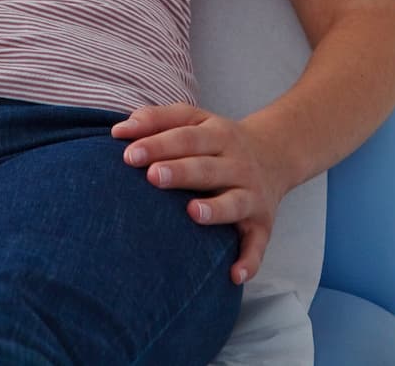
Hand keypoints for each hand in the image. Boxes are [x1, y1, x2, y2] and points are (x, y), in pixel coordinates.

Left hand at [113, 103, 294, 285]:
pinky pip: (257, 245)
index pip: (187, 138)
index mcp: (218, 135)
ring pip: (234, 203)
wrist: (275, 155)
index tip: (129, 154)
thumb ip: (157, 119)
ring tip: (192, 213)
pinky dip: (249, 261)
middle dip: (181, 172)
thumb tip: (119, 131)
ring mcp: (251, 195)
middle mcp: (237, 165)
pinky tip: (234, 274)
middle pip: (207, 168)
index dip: (159, 144)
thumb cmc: (217, 141)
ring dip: (215, 210)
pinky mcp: (261, 224)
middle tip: (152, 176)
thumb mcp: (194, 120)